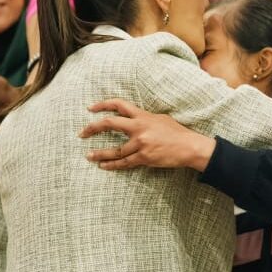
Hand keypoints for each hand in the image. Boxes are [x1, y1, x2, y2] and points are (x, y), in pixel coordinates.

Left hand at [80, 99, 215, 170]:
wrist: (189, 147)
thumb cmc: (177, 133)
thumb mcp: (160, 119)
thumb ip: (144, 119)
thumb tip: (132, 120)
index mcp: (143, 115)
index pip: (119, 105)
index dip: (103, 104)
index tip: (90, 108)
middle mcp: (139, 127)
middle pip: (110, 123)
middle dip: (93, 128)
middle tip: (82, 133)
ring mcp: (141, 143)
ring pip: (115, 149)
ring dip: (100, 153)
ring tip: (89, 155)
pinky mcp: (144, 157)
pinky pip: (124, 162)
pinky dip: (112, 165)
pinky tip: (103, 166)